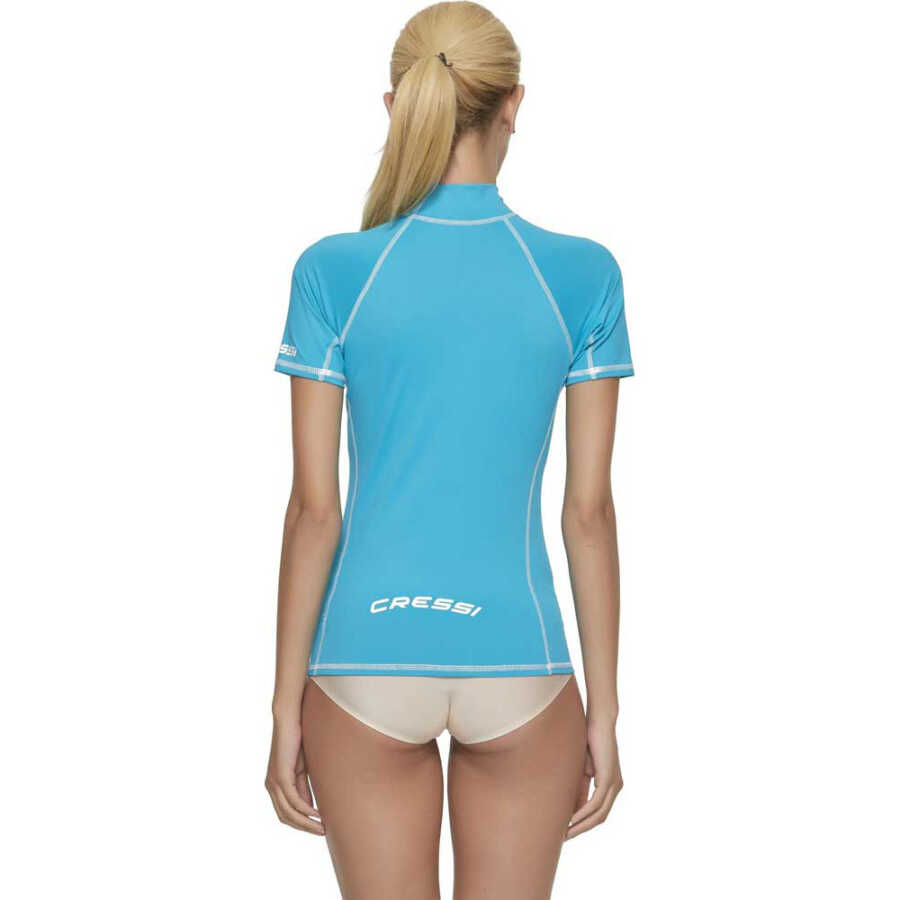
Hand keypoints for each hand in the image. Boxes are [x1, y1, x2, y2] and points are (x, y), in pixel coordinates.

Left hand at [265, 714, 324, 834]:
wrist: (290, 719)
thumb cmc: (297, 740)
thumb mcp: (302, 769)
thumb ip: (303, 788)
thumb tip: (310, 808)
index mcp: (275, 785)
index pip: (286, 813)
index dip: (301, 824)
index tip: (318, 828)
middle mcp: (271, 786)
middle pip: (286, 817)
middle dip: (304, 828)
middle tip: (322, 833)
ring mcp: (274, 782)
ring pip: (288, 813)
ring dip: (306, 823)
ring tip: (322, 828)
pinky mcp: (280, 776)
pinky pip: (293, 800)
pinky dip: (305, 810)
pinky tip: (317, 815)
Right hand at [566, 719, 622, 838]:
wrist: (599, 722)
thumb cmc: (590, 740)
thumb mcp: (582, 768)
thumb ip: (580, 786)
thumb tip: (570, 806)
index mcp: (611, 785)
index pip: (598, 812)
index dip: (583, 823)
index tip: (567, 831)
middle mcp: (616, 787)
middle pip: (600, 818)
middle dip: (582, 829)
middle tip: (565, 838)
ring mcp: (614, 784)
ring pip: (599, 814)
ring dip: (581, 825)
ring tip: (566, 833)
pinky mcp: (608, 779)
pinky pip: (596, 803)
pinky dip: (583, 813)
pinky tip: (572, 819)